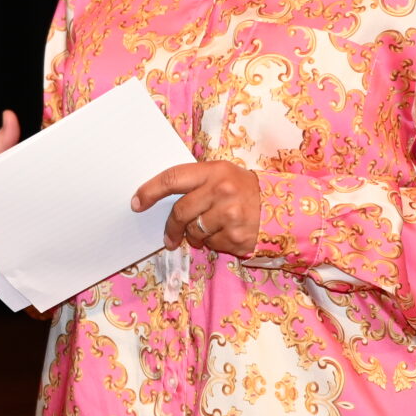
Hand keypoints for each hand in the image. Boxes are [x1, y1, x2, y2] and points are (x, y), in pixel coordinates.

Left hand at [132, 160, 262, 256]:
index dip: (150, 191)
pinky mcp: (237, 237)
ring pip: (194, 232)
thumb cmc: (240, 188)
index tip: (137, 203)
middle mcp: (222, 191)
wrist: (278, 206)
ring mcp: (231, 215)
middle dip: (171, 227)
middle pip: (180, 212)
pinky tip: (226, 233)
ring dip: (195, 235)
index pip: (173, 179)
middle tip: (169, 237)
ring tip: (210, 228)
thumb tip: (155, 198)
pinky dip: (213, 243)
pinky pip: (212, 244)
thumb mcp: (220, 174)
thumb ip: (194, 183)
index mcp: (214, 171)